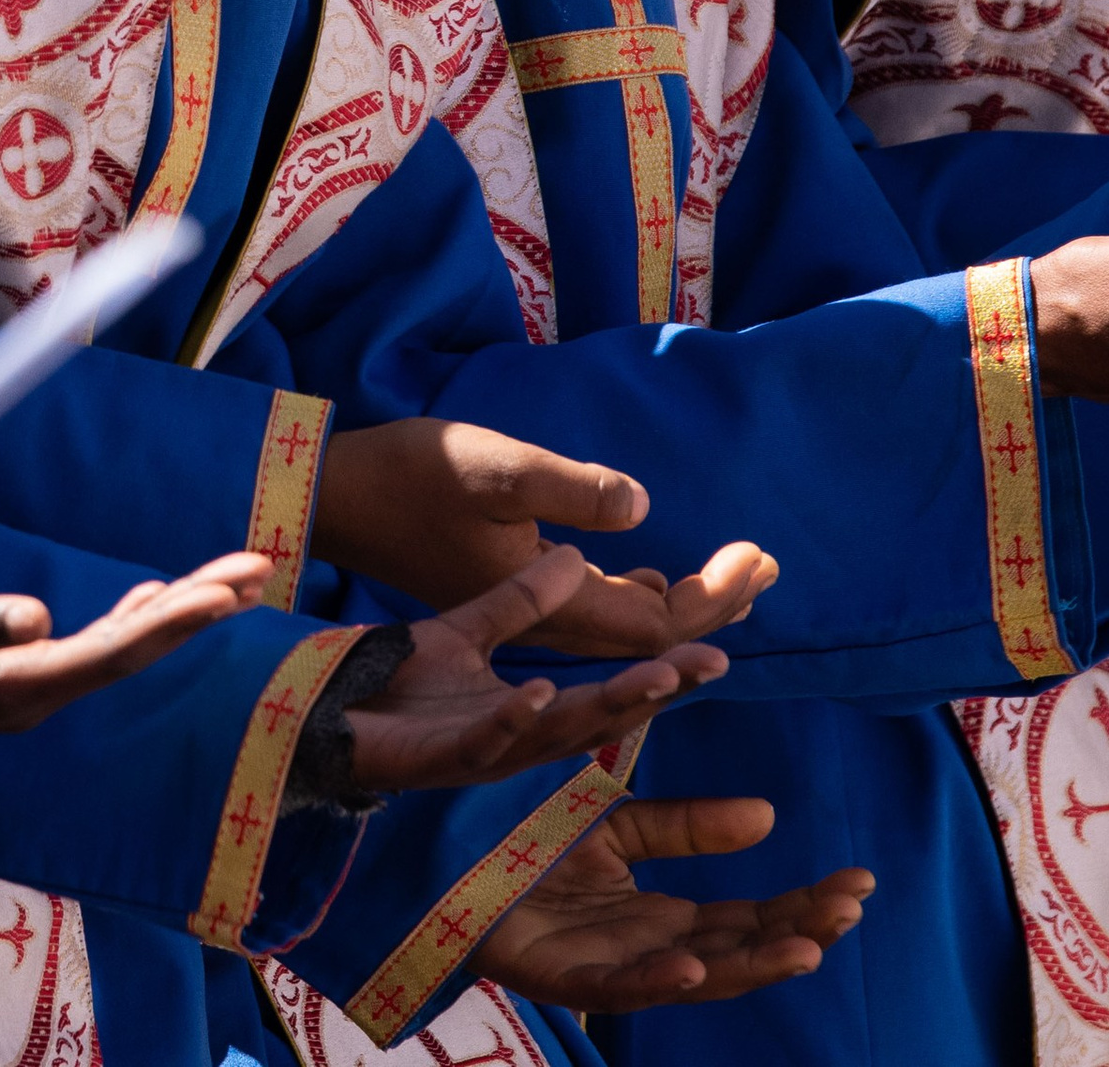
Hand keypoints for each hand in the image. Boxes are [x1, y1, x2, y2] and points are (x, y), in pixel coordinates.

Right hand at [0, 552, 270, 752]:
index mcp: (16, 690)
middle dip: (199, 610)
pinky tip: (150, 599)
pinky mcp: (8, 675)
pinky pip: (91, 648)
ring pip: (119, 647)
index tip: (230, 593)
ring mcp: (24, 688)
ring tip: (234, 579)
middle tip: (261, 569)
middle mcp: (34, 695)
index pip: (115, 652)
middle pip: (134, 650)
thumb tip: (44, 618)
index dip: (176, 621)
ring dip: (177, 612)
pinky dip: (131, 619)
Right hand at [313, 416, 775, 646]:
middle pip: (652, 638)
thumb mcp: (496, 470)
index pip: (660, 626)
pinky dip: (638, 595)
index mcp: (552, 609)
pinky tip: (650, 574)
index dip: (717, 595)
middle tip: (766, 563)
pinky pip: (594, 614)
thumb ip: (570, 490)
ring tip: (732, 570)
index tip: (759, 555)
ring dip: (684, 601)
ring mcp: (529, 619)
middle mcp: (547, 631)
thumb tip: (643, 508)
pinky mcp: (511, 597)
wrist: (341, 499)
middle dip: (715, 602)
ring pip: (625, 628)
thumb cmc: (414, 477)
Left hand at [348, 545, 730, 794]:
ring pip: (559, 731)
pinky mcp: (431, 756)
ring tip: (657, 678)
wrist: (311, 702)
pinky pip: (478, 741)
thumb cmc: (391, 673)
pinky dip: (510, 718)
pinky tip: (534, 693)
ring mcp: (481, 748)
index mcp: (540, 697)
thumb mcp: (465, 618)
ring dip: (609, 704)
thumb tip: (582, 560)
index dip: (680, 638)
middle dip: (665, 683)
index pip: (625, 666)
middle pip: (610, 707)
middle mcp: (523, 730)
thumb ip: (523, 598)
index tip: (739, 597)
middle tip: (717, 658)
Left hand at [472, 797, 871, 1009]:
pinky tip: (693, 966)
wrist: (449, 857)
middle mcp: (649, 951)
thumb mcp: (620, 826)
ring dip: (749, 965)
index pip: (751, 918)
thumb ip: (687, 826)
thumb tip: (769, 816)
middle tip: (847, 910)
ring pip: (693, 977)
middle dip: (796, 933)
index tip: (857, 884)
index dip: (802, 905)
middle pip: (737, 950)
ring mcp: (611, 970)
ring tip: (803, 948)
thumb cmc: (529, 847)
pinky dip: (656, 981)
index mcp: (665, 917)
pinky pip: (617, 988)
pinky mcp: (564, 977)